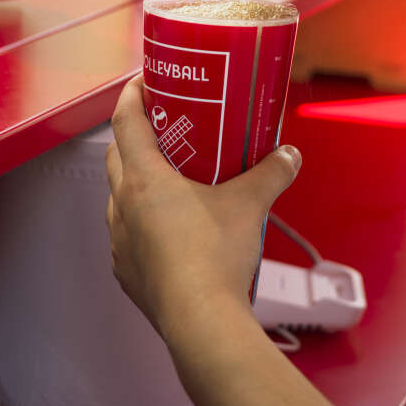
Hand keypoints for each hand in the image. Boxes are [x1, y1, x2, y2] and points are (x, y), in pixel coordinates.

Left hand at [105, 77, 301, 331]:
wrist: (201, 322)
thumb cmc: (217, 256)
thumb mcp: (249, 204)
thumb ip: (271, 173)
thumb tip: (289, 154)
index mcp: (143, 179)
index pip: (125, 121)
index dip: (132, 96)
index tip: (145, 83)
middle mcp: (121, 206)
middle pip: (116, 155)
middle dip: (136, 137)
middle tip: (165, 129)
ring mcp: (119, 242)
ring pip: (119, 198)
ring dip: (137, 183)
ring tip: (169, 181)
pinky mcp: (126, 272)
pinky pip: (128, 236)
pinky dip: (142, 223)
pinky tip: (169, 230)